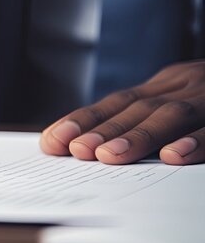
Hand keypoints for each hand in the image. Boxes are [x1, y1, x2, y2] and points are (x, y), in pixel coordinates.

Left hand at [40, 60, 204, 164]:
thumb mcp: (182, 101)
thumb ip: (145, 118)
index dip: (83, 119)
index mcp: (167, 85)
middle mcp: (186, 85)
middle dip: (102, 129)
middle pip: (138, 107)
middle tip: (75, 151)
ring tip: (108, 157)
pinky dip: (199, 142)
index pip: (117, 102)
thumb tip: (89, 146)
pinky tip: (176, 156)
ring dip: (139, 136)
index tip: (52, 141)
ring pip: (173, 114)